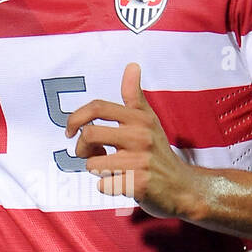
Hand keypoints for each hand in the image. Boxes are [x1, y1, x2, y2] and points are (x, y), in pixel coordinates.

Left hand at [65, 62, 199, 219]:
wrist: (181, 186)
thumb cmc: (158, 152)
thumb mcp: (148, 121)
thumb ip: (134, 96)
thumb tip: (132, 65)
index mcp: (139, 118)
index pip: (98, 107)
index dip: (76, 117)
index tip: (70, 130)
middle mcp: (140, 136)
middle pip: (89, 134)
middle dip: (81, 148)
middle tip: (90, 154)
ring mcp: (140, 161)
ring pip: (93, 164)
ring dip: (97, 170)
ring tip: (113, 169)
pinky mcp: (138, 184)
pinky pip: (103, 185)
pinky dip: (107, 187)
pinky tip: (122, 183)